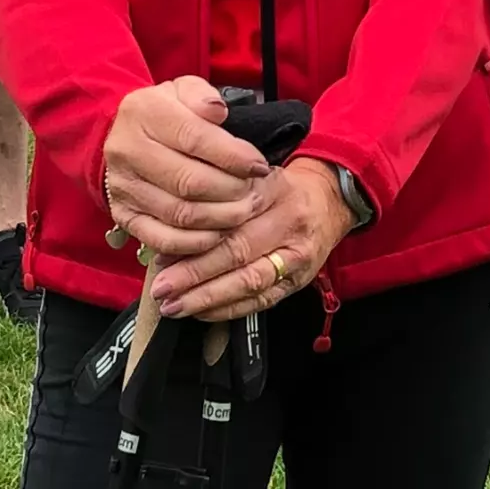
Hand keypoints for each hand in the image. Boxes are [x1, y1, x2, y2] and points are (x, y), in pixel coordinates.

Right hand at [103, 76, 272, 259]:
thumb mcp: (184, 90)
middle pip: (188, 181)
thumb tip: (218, 110)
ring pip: (179, 214)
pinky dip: (197, 242)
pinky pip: (163, 239)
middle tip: (255, 193)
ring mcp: (123, 187)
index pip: (195, 138)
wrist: (126, 135)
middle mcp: (127, 150)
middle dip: (230, 190)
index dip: (233, 156)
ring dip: (220, 218)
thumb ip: (203, 96)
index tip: (259, 166)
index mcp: (143, 112)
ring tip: (244, 211)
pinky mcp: (124, 216)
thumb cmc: (167, 112)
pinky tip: (219, 233)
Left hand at [149, 157, 356, 321]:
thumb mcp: (255, 177)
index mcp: (274, 189)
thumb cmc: (280, 190)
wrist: (328, 202)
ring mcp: (296, 256)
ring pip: (249, 281)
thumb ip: (221, 196)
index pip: (231, 214)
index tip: (162, 251)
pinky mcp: (297, 282)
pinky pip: (260, 302)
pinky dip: (228, 309)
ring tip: (174, 305)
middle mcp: (288, 222)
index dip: (195, 236)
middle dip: (195, 273)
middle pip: (238, 250)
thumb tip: (172, 230)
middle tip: (161, 286)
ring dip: (207, 297)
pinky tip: (201, 312)